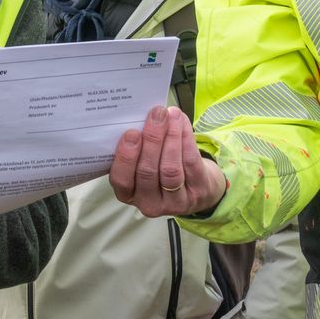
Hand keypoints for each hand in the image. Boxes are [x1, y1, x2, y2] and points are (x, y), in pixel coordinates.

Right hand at [109, 106, 227, 218]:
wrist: (197, 189)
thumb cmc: (161, 171)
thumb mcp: (142, 167)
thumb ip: (137, 148)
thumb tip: (139, 116)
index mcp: (129, 195)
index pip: (122, 180)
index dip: (126, 157)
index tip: (131, 132)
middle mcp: (150, 203)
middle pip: (148, 172)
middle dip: (151, 140)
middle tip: (155, 114)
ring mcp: (175, 202)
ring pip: (171, 168)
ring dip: (171, 137)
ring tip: (171, 115)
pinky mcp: (197, 193)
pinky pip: (190, 163)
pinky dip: (186, 138)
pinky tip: (182, 122)